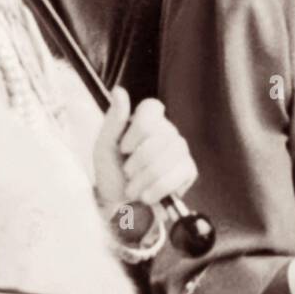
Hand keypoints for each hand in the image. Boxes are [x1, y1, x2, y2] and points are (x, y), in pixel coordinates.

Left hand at [92, 87, 196, 205]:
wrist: (120, 203)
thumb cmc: (112, 171)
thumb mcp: (105, 145)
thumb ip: (114, 119)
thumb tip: (119, 90)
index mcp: (148, 120)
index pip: (152, 108)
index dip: (137, 129)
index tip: (124, 148)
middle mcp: (168, 131)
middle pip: (157, 138)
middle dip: (136, 162)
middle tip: (127, 173)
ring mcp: (181, 150)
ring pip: (166, 159)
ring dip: (144, 179)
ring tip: (133, 188)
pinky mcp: (189, 170)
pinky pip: (176, 176)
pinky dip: (156, 189)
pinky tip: (147, 195)